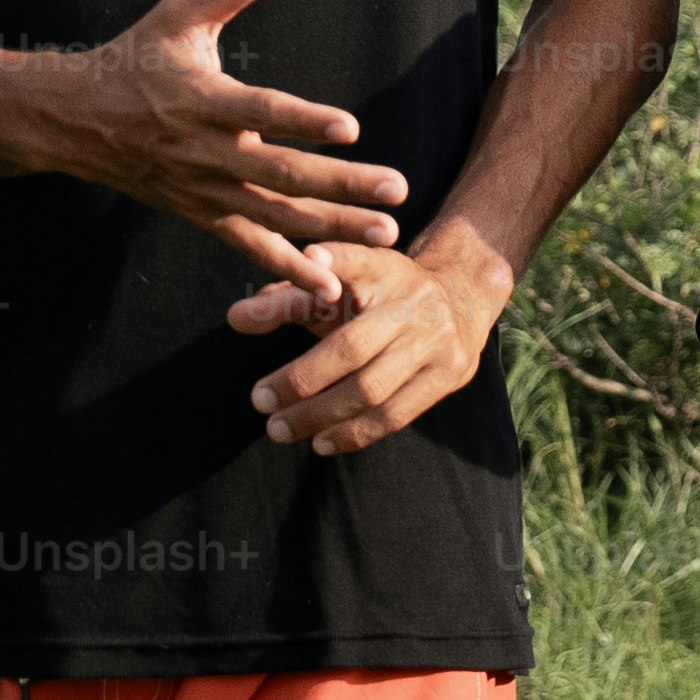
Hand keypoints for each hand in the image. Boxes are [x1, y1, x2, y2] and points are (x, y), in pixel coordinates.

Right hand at [34, 0, 406, 301]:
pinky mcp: (200, 213)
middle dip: (342, 184)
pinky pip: (249, 246)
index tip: (350, 127)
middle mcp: (207, 151)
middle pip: (281, 172)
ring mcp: (204, 189)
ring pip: (275, 215)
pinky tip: (330, 286)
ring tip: (387, 233)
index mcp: (204, 99)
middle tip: (397, 189)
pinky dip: (288, 268)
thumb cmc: (134, 58)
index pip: (262, 111)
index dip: (304, 120)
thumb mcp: (177, 13)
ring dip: (332, 227)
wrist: (73, 120)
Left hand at [228, 221, 515, 459]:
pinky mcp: (450, 374)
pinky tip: (321, 442)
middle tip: (260, 401)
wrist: (463, 301)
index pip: (358, 261)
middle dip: (301, 380)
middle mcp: (415, 302)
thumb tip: (236, 318)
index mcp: (386, 269)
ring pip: (371, 389)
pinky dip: (354, 433)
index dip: (335, 261)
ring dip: (320, 415)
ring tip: (279, 429)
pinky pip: (395, 415)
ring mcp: (437, 341)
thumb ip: (287, 300)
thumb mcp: (342, 287)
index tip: (308, 257)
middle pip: (352, 347)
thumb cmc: (382, 297)